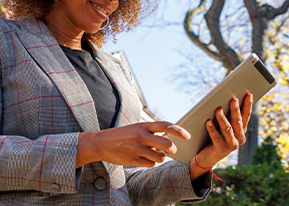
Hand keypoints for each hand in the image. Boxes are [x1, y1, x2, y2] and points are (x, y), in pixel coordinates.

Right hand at [76, 121, 190, 167]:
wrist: (101, 143)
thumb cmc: (122, 135)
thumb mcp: (136, 128)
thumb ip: (152, 131)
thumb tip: (169, 137)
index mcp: (143, 125)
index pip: (166, 126)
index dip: (179, 131)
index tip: (187, 136)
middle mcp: (142, 136)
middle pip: (167, 144)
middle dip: (172, 149)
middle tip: (171, 150)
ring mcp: (138, 149)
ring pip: (161, 157)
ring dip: (160, 157)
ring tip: (151, 153)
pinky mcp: (134, 160)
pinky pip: (151, 164)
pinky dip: (150, 163)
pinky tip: (142, 158)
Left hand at [190, 93, 252, 178]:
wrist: (208, 157)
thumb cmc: (215, 138)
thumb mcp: (224, 128)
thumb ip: (227, 118)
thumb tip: (226, 101)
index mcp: (241, 132)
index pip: (246, 116)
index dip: (247, 105)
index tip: (248, 95)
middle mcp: (239, 139)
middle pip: (237, 121)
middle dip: (235, 109)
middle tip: (233, 99)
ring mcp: (231, 145)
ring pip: (227, 129)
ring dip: (222, 118)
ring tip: (218, 109)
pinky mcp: (221, 149)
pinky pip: (216, 137)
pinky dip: (212, 129)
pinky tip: (208, 122)